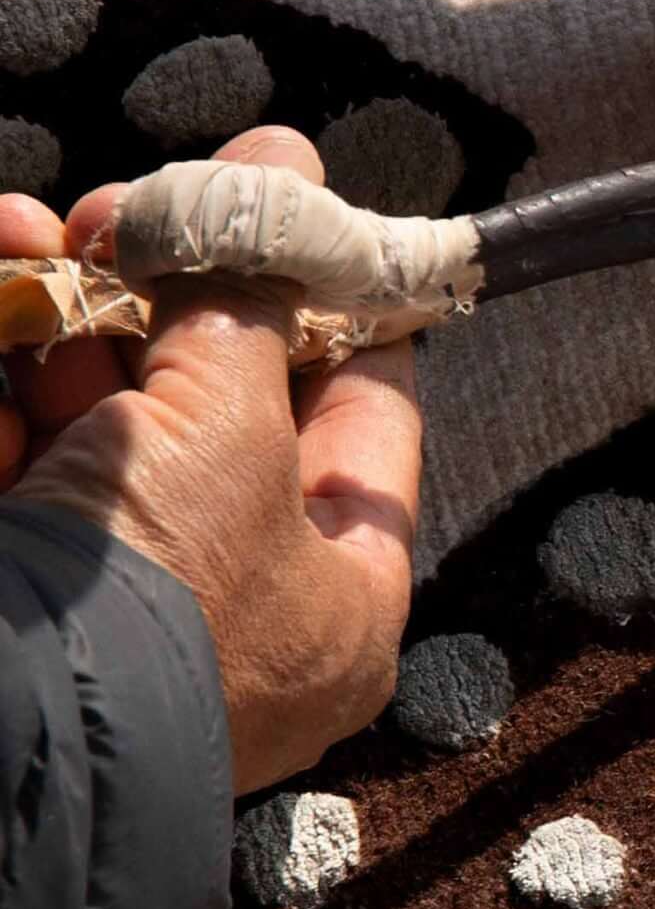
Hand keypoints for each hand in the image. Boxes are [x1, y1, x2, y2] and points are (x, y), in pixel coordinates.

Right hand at [0, 127, 421, 792]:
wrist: (2, 735)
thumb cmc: (164, 594)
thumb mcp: (235, 430)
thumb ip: (251, 300)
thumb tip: (282, 173)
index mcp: (342, 597)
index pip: (364, 418)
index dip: (335, 301)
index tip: (303, 207)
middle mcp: (240, 601)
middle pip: (222, 404)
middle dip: (168, 288)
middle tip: (137, 204)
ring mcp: (120, 596)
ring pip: (104, 412)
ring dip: (68, 305)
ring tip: (36, 227)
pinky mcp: (24, 579)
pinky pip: (21, 445)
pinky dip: (4, 352)